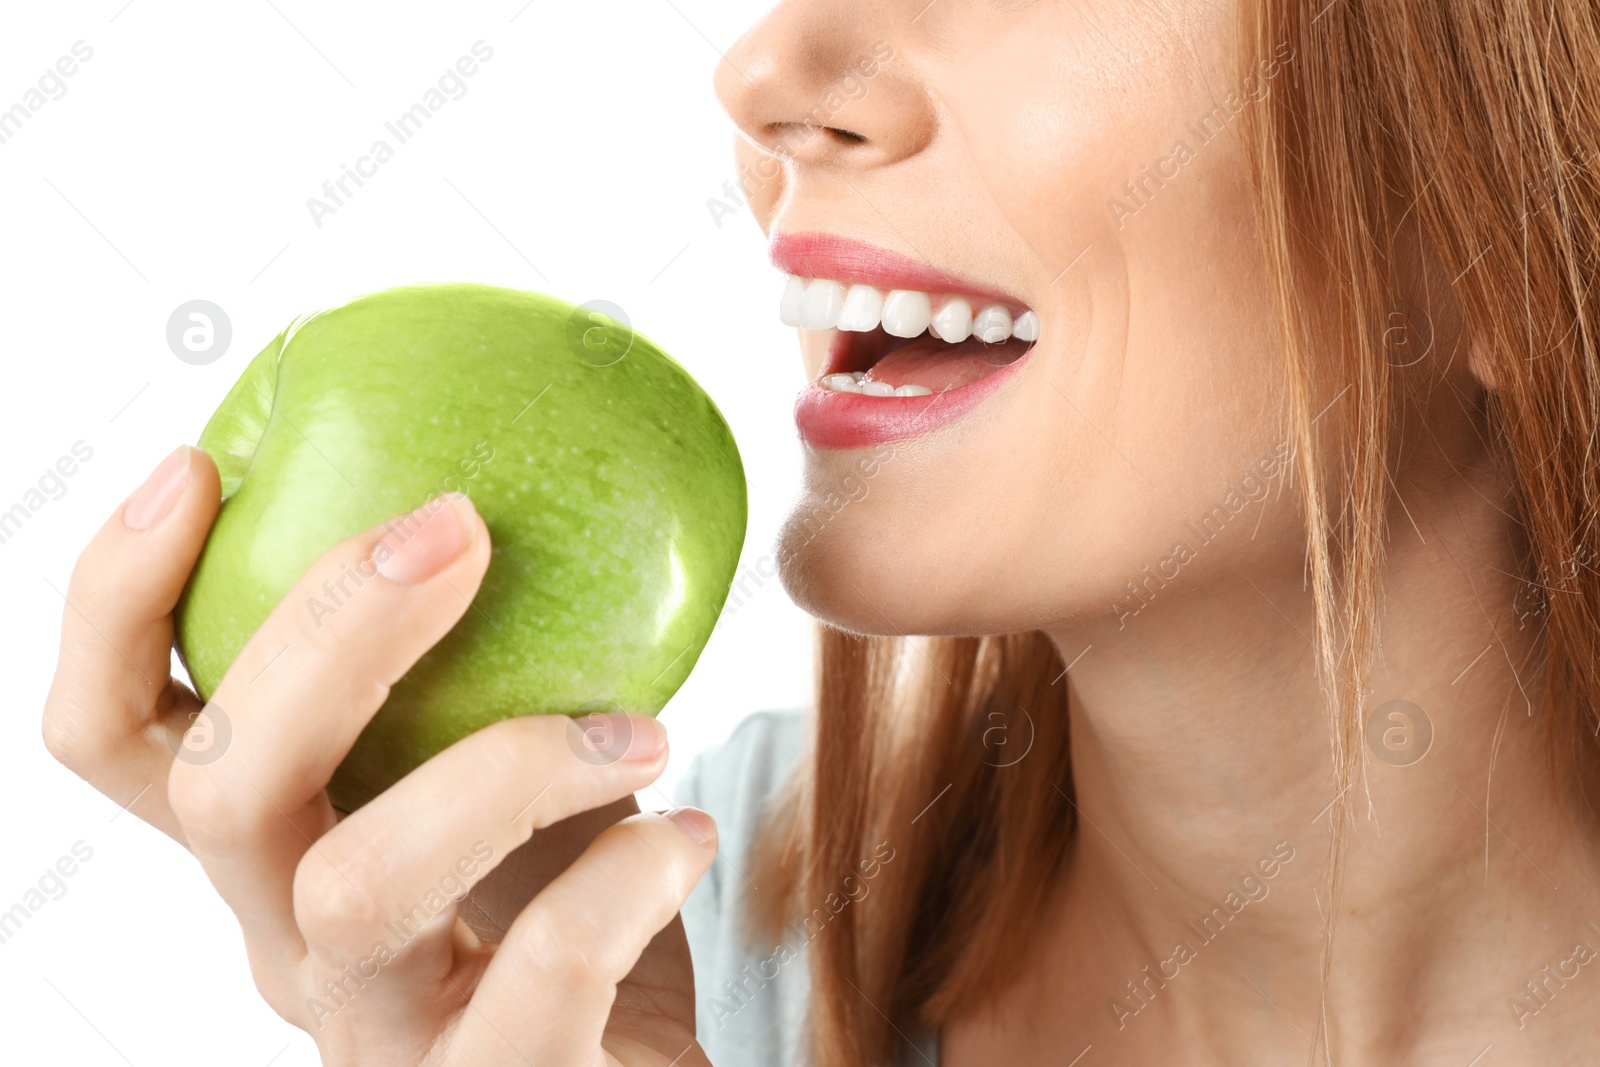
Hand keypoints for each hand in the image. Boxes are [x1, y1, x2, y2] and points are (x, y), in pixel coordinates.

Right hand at [42, 445, 716, 1064]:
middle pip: (217, 789)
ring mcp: (382, 1034)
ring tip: (642, 727)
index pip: (119, 738)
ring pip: (358, 888)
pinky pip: (543, 975)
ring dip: (503, 767)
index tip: (200, 470)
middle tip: (457, 528)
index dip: (114, 604)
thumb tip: (522, 496)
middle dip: (322, 631)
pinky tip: (685, 835)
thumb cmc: (562, 914)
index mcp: (273, 853)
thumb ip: (489, 667)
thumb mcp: (507, 776)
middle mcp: (293, 945)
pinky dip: (626, 877)